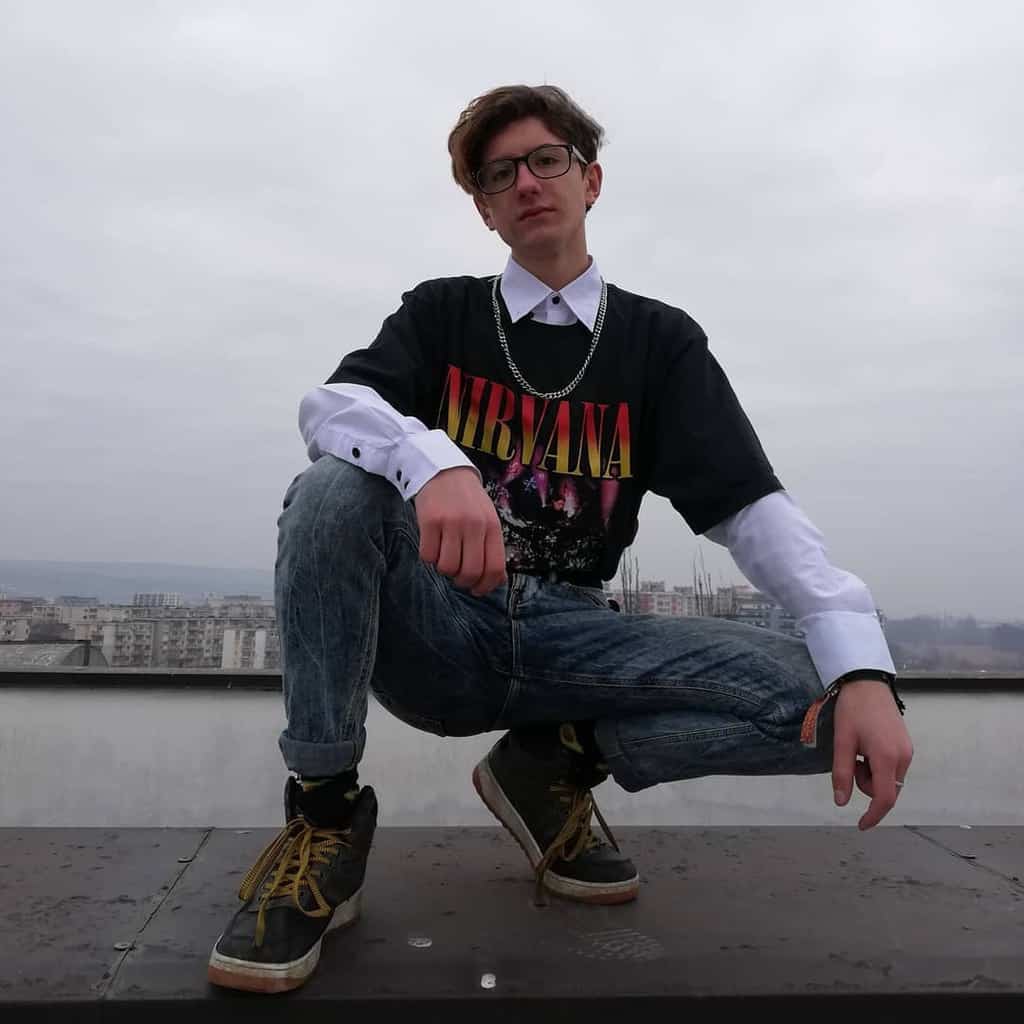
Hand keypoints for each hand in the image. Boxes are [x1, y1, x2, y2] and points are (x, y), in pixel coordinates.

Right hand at [415, 467, 506, 595]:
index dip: (485, 586)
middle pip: (469, 572)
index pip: (494, 568)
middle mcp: (474, 525)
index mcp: (492, 527)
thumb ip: (493, 548)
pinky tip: (432, 545)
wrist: (443, 470)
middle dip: (463, 582)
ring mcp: (451, 523)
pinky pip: (428, 556)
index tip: (477, 590)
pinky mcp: (429, 521)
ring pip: (447, 567)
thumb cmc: (468, 501)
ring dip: (444, 569)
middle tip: (457, 576)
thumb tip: (499, 581)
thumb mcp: (488, 519)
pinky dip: (429, 557)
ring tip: (444, 556)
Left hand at [831, 679, 913, 829]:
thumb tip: (841, 802)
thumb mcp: (842, 741)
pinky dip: (878, 765)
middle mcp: (903, 757)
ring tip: (858, 748)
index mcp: (887, 757)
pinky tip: (867, 745)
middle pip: (885, 789)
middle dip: (866, 783)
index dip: (873, 815)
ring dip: (871, 773)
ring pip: (889, 779)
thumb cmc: (852, 710)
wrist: (867, 683)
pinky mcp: (907, 745)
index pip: (884, 798)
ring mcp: (908, 751)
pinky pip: (893, 767)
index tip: (861, 825)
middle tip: (851, 759)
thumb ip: (841, 773)